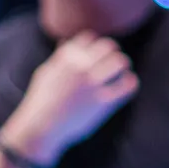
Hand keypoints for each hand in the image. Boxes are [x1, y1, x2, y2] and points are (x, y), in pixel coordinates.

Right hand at [1, 32, 137, 163]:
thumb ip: (58, 57)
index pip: (89, 38)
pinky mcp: (102, 102)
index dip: (93, 47)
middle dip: (111, 54)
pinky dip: (129, 83)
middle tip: (109, 66)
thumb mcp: (45, 74)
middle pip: (108, 46)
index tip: (92, 58)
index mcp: (66, 59)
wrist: (39, 129)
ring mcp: (91, 85)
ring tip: (117, 76)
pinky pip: (128, 85)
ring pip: (120, 62)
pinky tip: (122, 89)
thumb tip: (65, 41)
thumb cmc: (40, 103)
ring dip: (121, 67)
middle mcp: (80, 68)